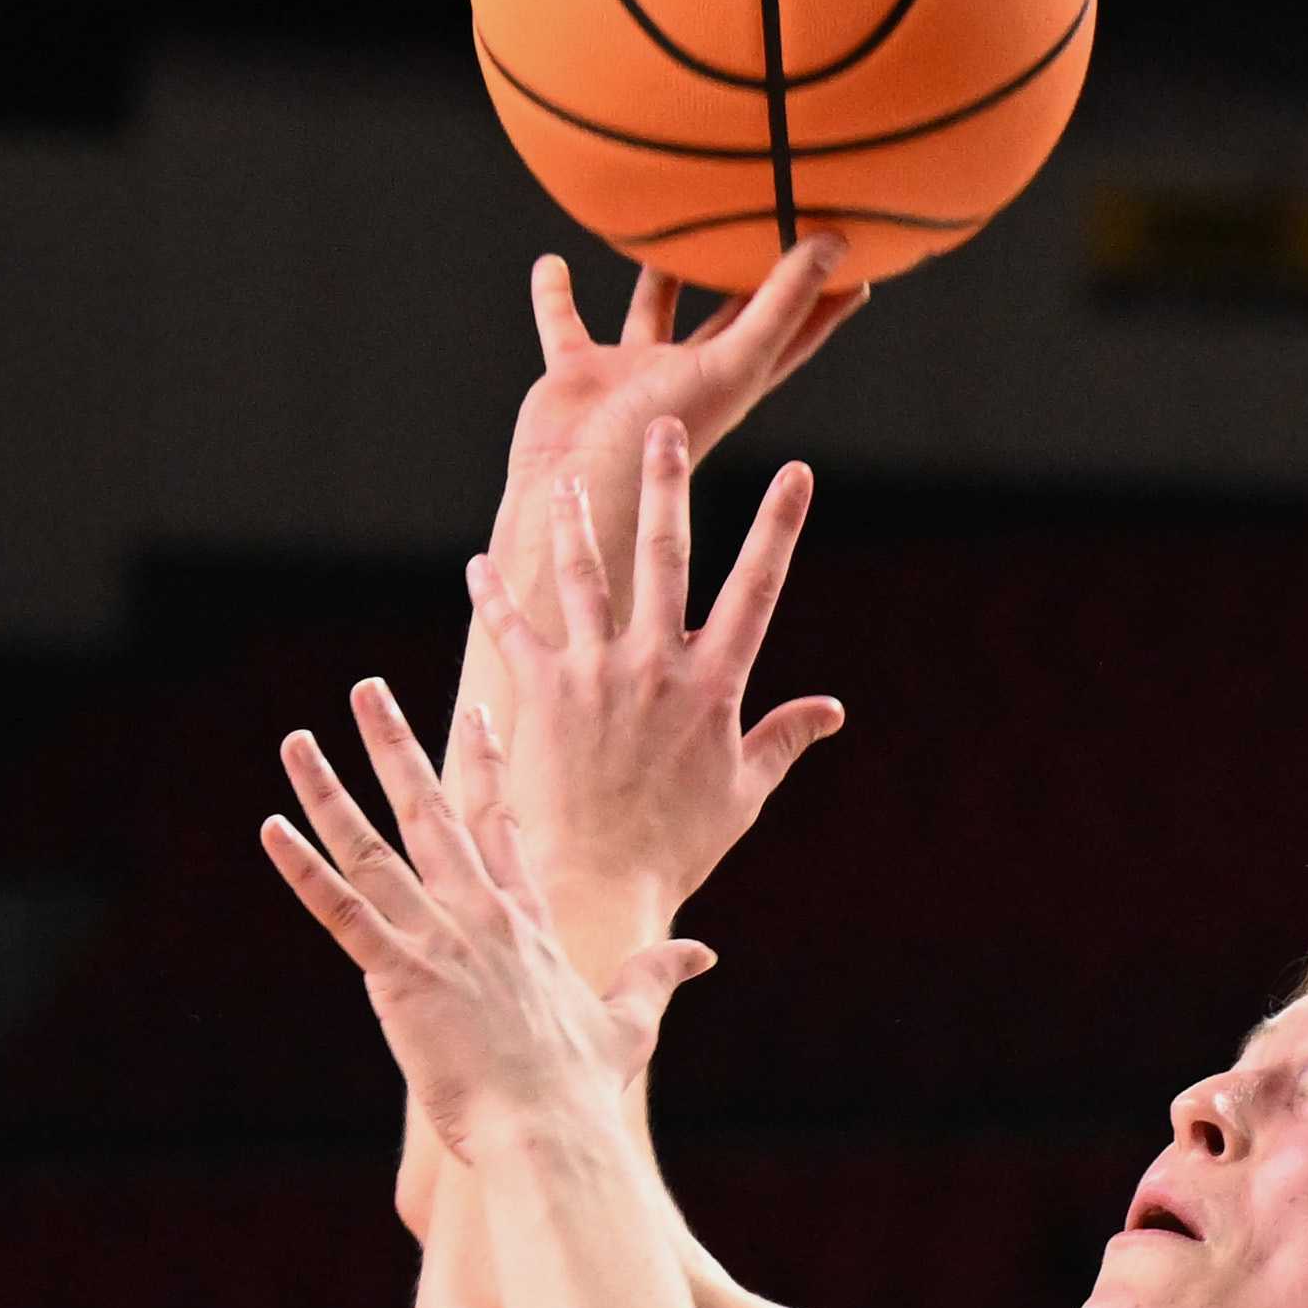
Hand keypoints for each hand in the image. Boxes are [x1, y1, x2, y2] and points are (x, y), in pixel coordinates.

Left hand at [268, 678, 711, 1159]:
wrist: (551, 1134)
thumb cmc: (584, 1091)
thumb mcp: (631, 1024)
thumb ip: (658, 977)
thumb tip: (704, 953)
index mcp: (528, 923)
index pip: (502, 824)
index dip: (486, 765)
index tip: (478, 712)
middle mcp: (481, 915)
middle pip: (431, 810)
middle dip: (396, 744)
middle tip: (366, 689)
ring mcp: (439, 940)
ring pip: (373, 848)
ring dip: (329, 792)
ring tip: (295, 741)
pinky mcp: (400, 975)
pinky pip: (341, 911)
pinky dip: (303, 870)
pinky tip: (271, 827)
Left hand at [464, 418, 834, 952]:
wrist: (599, 883)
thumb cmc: (677, 846)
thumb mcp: (742, 792)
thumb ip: (783, 739)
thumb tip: (832, 711)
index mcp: (714, 685)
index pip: (757, 588)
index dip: (780, 526)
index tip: (798, 473)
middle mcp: (656, 664)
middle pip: (665, 554)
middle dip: (667, 483)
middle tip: (662, 423)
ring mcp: (595, 673)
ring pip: (585, 575)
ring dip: (576, 519)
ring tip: (567, 475)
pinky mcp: (542, 693)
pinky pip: (513, 630)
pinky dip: (493, 597)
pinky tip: (475, 566)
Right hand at [501, 239, 859, 526]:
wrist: (577, 485)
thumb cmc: (663, 434)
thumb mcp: (734, 363)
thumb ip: (781, 305)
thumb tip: (836, 245)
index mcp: (736, 378)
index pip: (793, 328)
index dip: (822, 296)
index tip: (849, 254)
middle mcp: (689, 373)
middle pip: (728, 314)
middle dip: (747, 274)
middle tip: (765, 224)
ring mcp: (634, 373)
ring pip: (652, 313)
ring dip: (658, 277)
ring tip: (668, 232)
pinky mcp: (580, 372)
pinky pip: (566, 323)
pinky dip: (555, 295)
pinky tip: (551, 263)